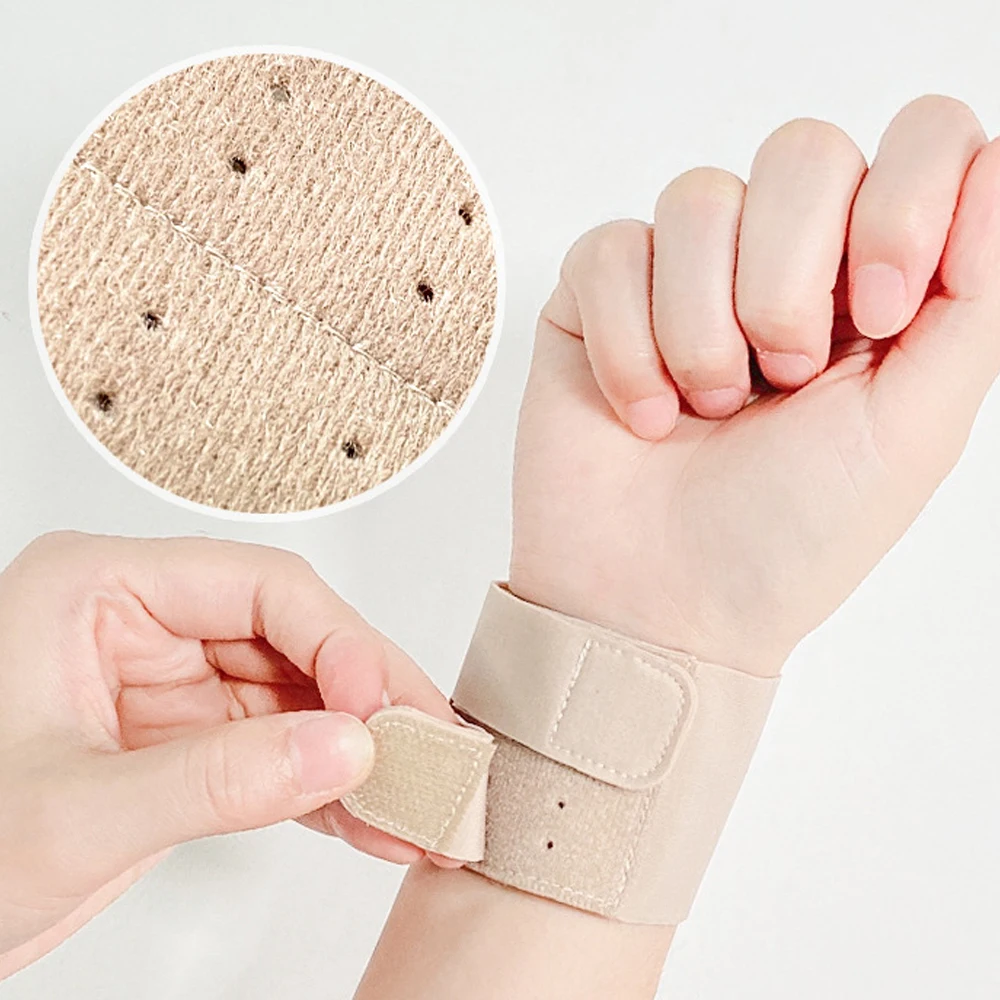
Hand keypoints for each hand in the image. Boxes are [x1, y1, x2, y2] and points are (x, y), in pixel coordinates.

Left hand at [0, 532, 453, 976]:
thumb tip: (344, 749)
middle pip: (295, 641)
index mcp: (98, 590)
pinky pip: (278, 752)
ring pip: (300, 701)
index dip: (337, 642)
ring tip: (417, 804)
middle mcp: (144, 626)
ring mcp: (170, 685)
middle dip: (368, 706)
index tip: (381, 708)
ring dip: (362, 756)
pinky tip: (373, 820)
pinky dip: (329, 789)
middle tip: (431, 755)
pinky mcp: (187, 743)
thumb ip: (216, 780)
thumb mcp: (73, 813)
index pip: (258, 587)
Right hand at [511, 96, 999, 675]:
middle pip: (803, 151)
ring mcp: (683, 274)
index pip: (920, 141)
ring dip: (702, 328)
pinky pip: (612, 249)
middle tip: (781, 381)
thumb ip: (978, 294)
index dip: (904, 203)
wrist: (659, 604)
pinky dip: (629, 344)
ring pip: (699, 198)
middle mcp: (781, 262)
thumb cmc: (788, 537)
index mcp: (873, 282)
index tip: (877, 314)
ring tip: (704, 408)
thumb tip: (991, 168)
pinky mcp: (598, 295)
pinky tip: (640, 411)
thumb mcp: (919, 425)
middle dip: (788, 283)